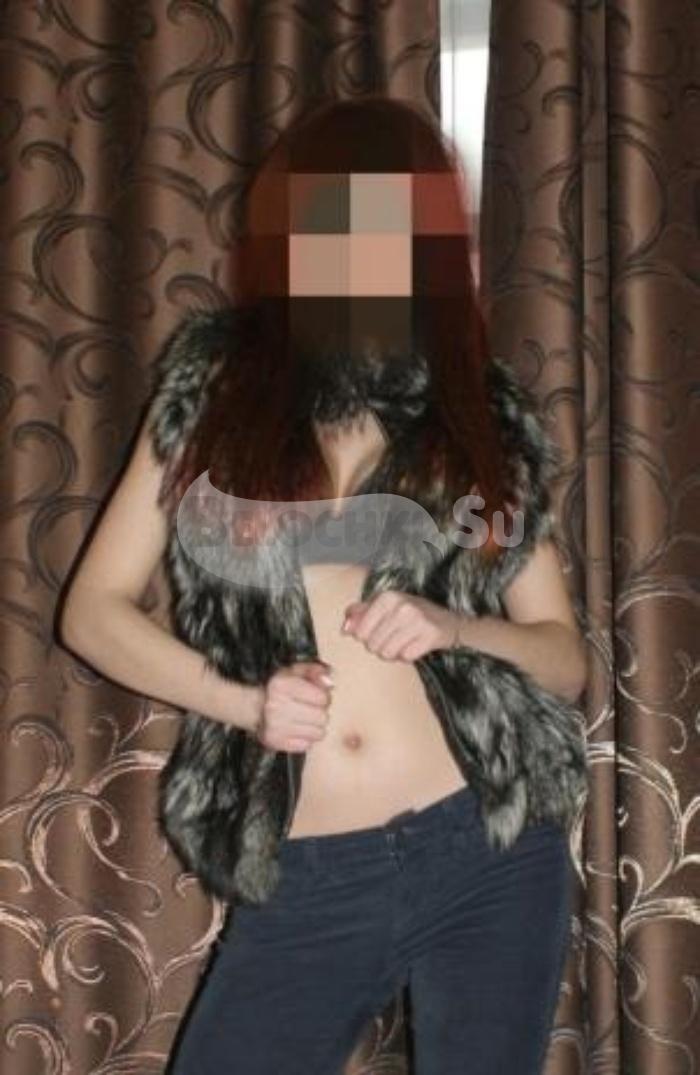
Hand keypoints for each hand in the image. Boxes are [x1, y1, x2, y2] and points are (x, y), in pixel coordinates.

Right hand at [254, 661, 333, 752]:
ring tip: (306, 719)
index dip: (324, 697)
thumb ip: (316, 671)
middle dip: (321, 713)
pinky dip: (306, 738)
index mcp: (282, 685)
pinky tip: (298, 729)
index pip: (322, 698)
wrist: (254, 708)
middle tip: (312, 709)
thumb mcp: (295, 671)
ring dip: (315, 727)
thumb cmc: (279, 689)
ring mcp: (275, 727)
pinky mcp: (275, 743)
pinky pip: (306, 745)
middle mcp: (276, 706)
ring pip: (318, 733)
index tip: (317, 696)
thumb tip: (330, 683)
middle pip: (322, 717)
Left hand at [341, 591, 461, 661]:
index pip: (361, 632)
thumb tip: (345, 629)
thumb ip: (361, 614)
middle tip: (395, 637)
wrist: (449, 622)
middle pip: (373, 645)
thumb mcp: (385, 607)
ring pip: (388, 653)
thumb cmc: (411, 615)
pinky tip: (415, 645)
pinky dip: (408, 656)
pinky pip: (406, 657)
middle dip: (381, 647)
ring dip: (394, 653)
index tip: (379, 631)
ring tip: (404, 642)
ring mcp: (418, 620)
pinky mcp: (430, 635)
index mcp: (387, 597)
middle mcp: (402, 606)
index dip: (367, 638)